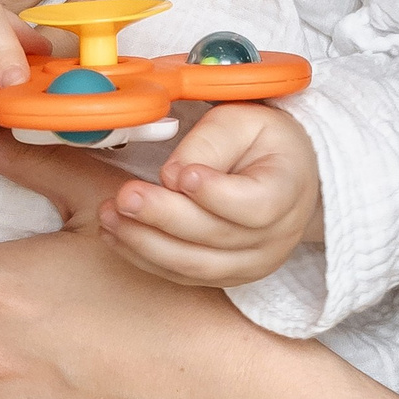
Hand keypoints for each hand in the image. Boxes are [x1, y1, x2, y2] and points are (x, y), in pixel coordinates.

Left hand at [99, 105, 320, 286]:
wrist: (287, 179)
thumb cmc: (262, 144)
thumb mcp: (243, 122)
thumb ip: (210, 143)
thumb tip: (172, 176)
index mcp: (288, 192)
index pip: (255, 205)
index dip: (216, 195)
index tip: (181, 175)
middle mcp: (275, 238)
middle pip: (216, 236)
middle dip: (164, 217)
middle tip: (126, 196)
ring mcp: (250, 264)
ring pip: (194, 264)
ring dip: (145, 243)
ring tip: (110, 216)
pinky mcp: (224, 276)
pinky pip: (181, 275)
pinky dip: (144, 258)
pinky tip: (115, 235)